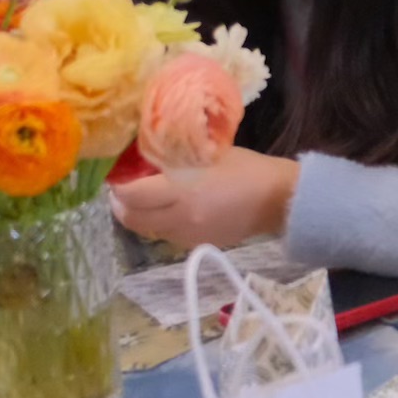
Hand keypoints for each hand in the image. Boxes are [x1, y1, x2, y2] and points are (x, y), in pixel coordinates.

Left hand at [111, 144, 300, 249]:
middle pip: (131, 219)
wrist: (279, 200)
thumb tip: (144, 160)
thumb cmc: (245, 168)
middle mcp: (179, 218)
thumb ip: (174, 159)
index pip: (130, 195)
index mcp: (180, 192)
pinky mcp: (199, 243)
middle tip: (122, 191)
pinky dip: (161, 223)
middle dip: (120, 205)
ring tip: (146, 200)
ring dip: (140, 215)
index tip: (118, 176)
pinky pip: (168, 235)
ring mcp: (188, 235)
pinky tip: (172, 210)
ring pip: (148, 229)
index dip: (118, 186)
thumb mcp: (207, 154)